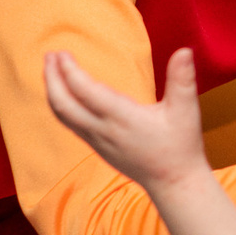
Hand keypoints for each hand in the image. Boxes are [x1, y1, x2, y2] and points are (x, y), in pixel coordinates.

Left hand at [46, 47, 214, 199]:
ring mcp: (98, 141)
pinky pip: (70, 124)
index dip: (70, 71)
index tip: (62, 53)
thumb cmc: (180, 146)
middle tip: (49, 55)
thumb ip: (182, 79)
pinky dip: (61, 105)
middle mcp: (104, 130)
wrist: (173, 183)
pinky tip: (64, 93)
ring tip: (51, 69)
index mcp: (122, 118)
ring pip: (63, 116)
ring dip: (53, 91)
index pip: (85, 92)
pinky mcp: (98, 147)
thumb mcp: (186, 110)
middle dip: (52, 79)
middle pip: (63, 105)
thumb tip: (185, 51)